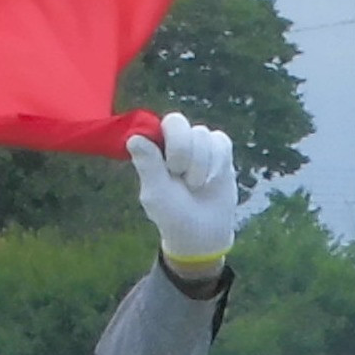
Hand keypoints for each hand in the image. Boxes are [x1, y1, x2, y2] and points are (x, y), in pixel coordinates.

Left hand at [128, 113, 240, 269]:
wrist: (203, 232)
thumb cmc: (172, 214)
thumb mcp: (157, 193)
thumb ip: (147, 165)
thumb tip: (133, 138)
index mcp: (153, 149)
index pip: (156, 124)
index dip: (166, 142)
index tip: (170, 167)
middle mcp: (174, 141)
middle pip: (177, 122)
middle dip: (182, 151)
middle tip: (180, 175)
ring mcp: (197, 143)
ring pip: (201, 134)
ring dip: (200, 165)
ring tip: (195, 185)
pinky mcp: (219, 150)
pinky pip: (221, 142)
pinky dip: (217, 163)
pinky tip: (211, 180)